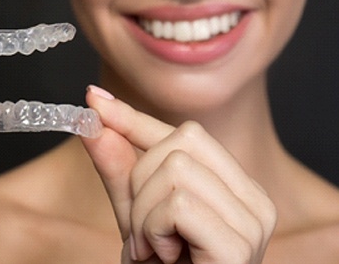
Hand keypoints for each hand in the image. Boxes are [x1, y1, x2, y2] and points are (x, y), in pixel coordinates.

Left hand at [83, 87, 276, 263]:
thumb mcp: (134, 209)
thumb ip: (117, 164)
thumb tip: (94, 114)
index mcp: (233, 184)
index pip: (183, 132)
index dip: (134, 117)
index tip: (94, 98)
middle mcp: (253, 196)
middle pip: (180, 142)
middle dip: (141, 181)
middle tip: (145, 228)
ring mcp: (253, 220)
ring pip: (175, 169)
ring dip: (144, 214)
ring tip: (153, 247)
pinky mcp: (239, 244)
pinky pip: (177, 203)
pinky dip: (152, 230)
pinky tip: (163, 257)